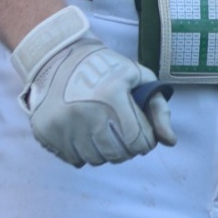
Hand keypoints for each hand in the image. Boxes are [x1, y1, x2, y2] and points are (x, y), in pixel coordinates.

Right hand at [11, 5, 174, 166]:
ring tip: (103, 132)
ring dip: (104, 151)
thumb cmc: (105, 68)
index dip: (145, 142)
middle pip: (117, 155)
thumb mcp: (137, 78)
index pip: (138, 141)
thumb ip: (158, 109)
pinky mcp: (47, 133)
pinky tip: (84, 133)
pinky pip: (74, 159)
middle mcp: (86, 113)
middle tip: (123, 135)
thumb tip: (170, 141)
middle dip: (126, 149)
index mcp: (112, 96)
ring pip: (95, 160)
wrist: (59, 57)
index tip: (142, 134)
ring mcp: (64, 125)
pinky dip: (83, 152)